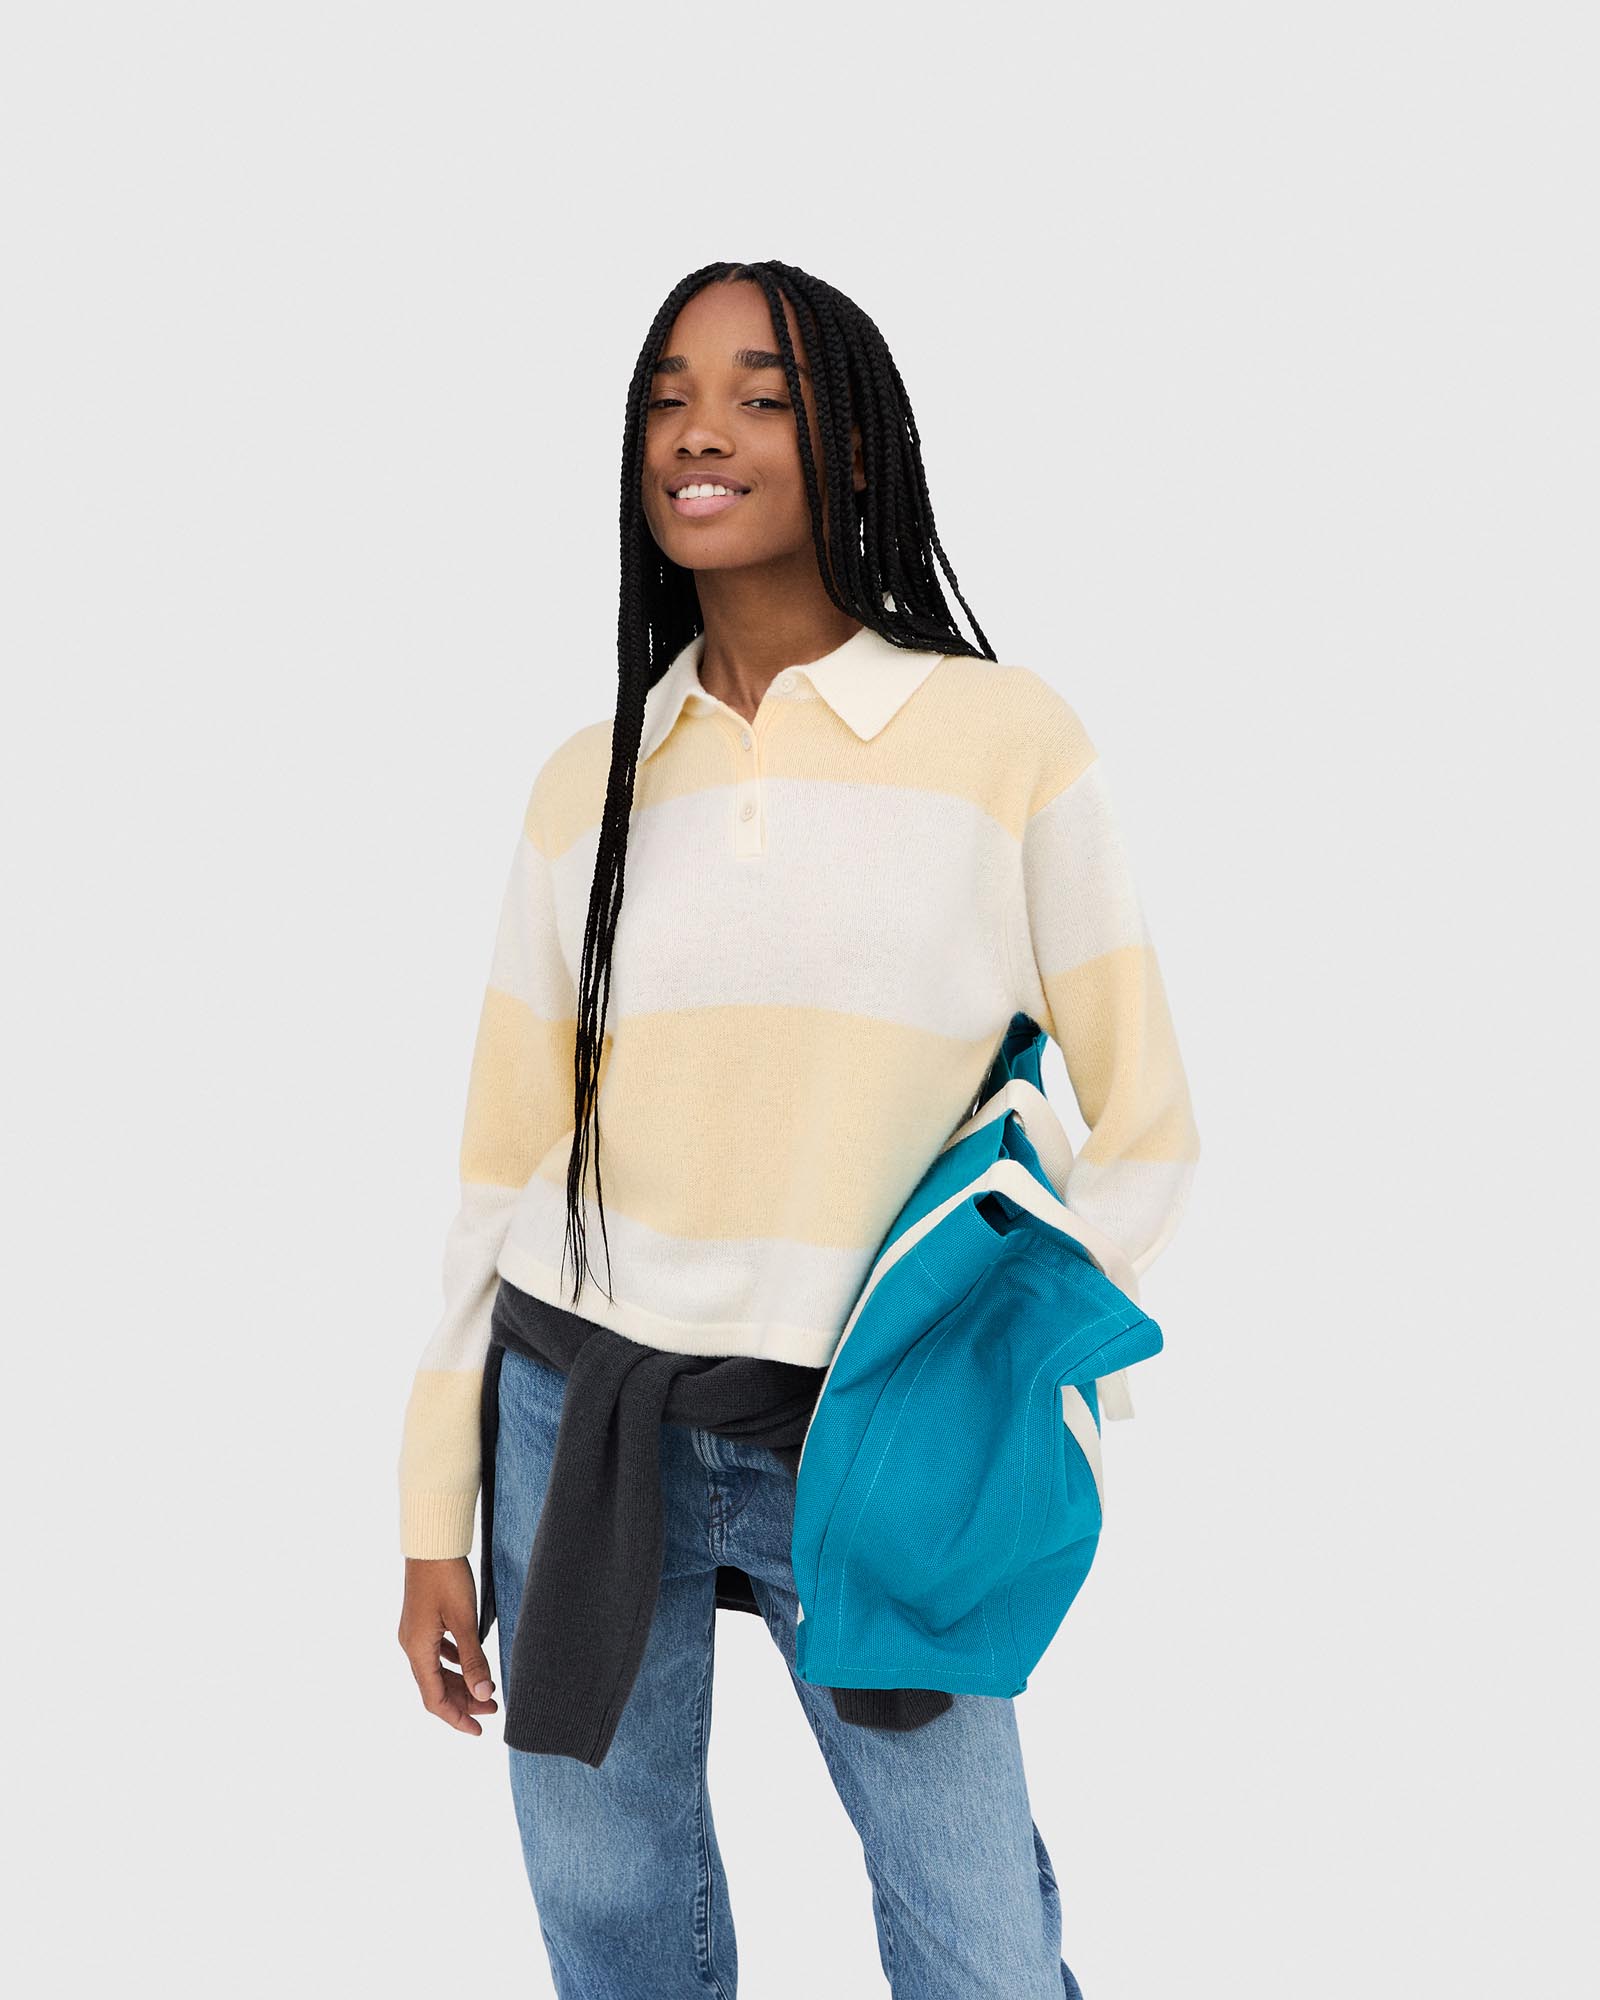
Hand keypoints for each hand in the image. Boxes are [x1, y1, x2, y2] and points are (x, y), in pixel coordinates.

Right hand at [399, 1556, 498, 1734]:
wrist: (432, 1542)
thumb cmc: (447, 1576)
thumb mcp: (465, 1619)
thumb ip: (474, 1658)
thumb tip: (483, 1694)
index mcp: (418, 1649)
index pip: (434, 1699)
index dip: (456, 1718)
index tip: (479, 1730)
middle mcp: (411, 1645)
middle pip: (435, 1687)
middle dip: (463, 1701)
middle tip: (494, 1709)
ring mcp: (415, 1632)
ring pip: (436, 1670)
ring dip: (460, 1683)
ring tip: (487, 1690)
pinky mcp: (422, 1620)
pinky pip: (437, 1652)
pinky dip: (454, 1662)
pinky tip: (470, 1662)